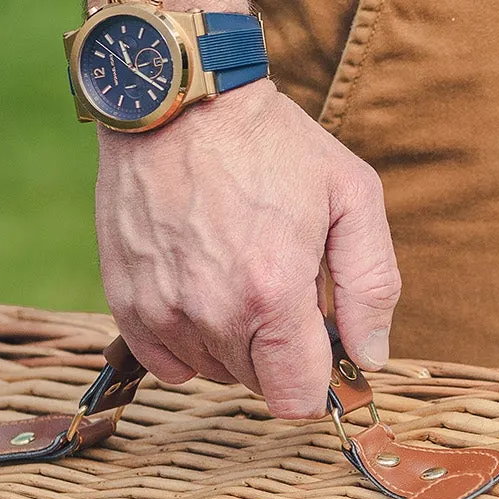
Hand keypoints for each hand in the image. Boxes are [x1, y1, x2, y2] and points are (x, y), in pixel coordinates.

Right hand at [79, 0, 399, 417]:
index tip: (321, 348)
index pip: (297, 399)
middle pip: (257, 386)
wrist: (178, 99)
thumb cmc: (271, 142)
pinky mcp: (126, 300)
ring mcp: (163, 309)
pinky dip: (188, 342)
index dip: (317, 382)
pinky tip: (203, 292)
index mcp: (273, 293)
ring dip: (234, 344)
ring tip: (240, 277)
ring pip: (213, 372)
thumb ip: (371, 286)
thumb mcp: (351, 196)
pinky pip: (166, 362)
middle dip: (279, 353)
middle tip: (282, 290)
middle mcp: (213, 312)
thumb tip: (370, 358)